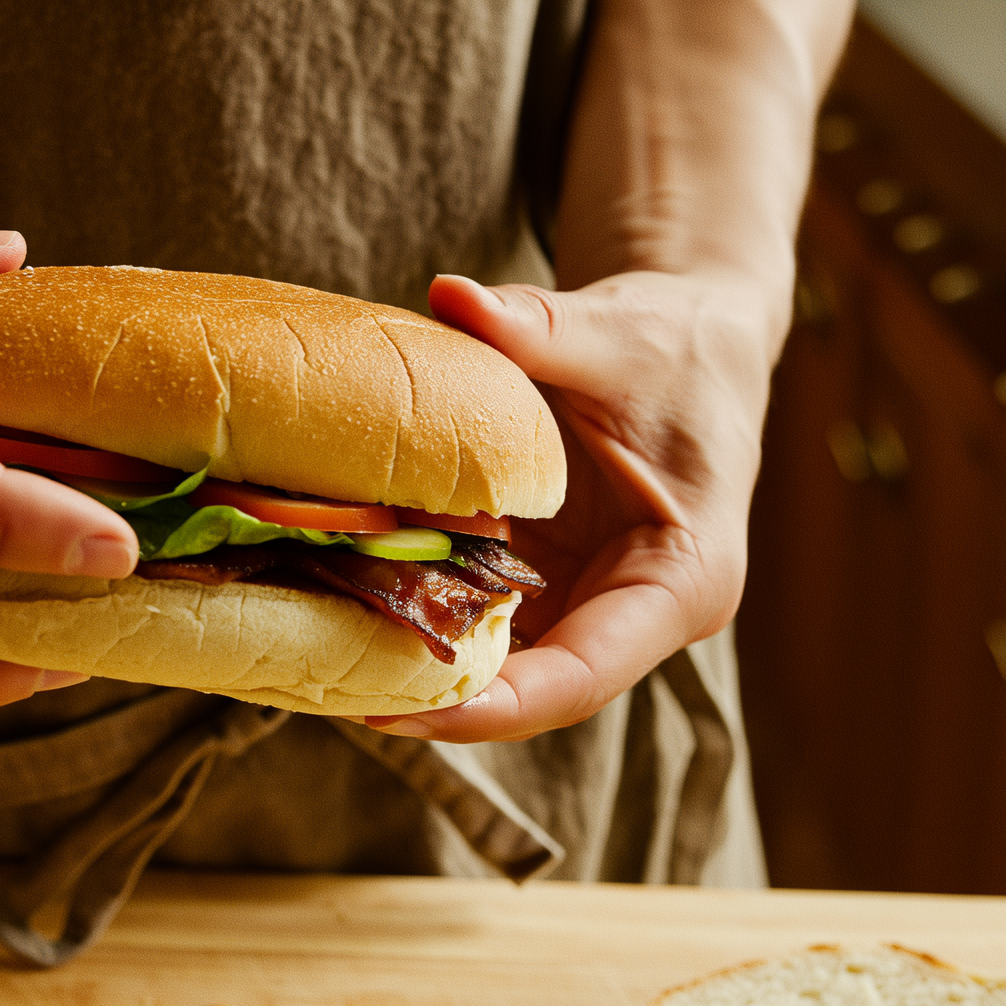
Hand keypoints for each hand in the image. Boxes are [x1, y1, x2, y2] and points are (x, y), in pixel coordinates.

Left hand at [365, 270, 775, 741]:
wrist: (691, 338)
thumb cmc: (672, 342)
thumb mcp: (610, 332)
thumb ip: (534, 325)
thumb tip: (452, 295)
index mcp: (682, 582)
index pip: (578, 678)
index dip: (487, 708)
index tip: (397, 710)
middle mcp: (638, 615)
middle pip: (531, 691)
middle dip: (433, 701)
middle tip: (326, 690)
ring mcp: (592, 607)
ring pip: (502, 668)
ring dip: (417, 668)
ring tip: (314, 662)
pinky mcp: (553, 586)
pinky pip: (485, 620)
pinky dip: (422, 614)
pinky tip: (343, 605)